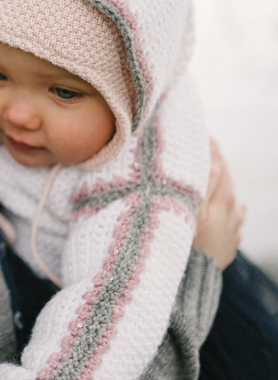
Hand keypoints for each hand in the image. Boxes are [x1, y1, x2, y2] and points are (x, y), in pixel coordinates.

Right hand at [192, 139, 245, 268]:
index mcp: (216, 205)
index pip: (216, 168)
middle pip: (226, 182)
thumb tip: (211, 156)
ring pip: (232, 201)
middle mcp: (228, 217)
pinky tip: (239, 208)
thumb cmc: (180, 249)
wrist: (189, 287)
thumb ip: (199, 184)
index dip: (209, 149)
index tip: (200, 133)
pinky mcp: (228, 248)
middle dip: (216, 163)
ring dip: (224, 185)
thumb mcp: (184, 212)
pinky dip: (235, 212)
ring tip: (217, 173)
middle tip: (205, 146)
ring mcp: (230, 233)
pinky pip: (236, 224)